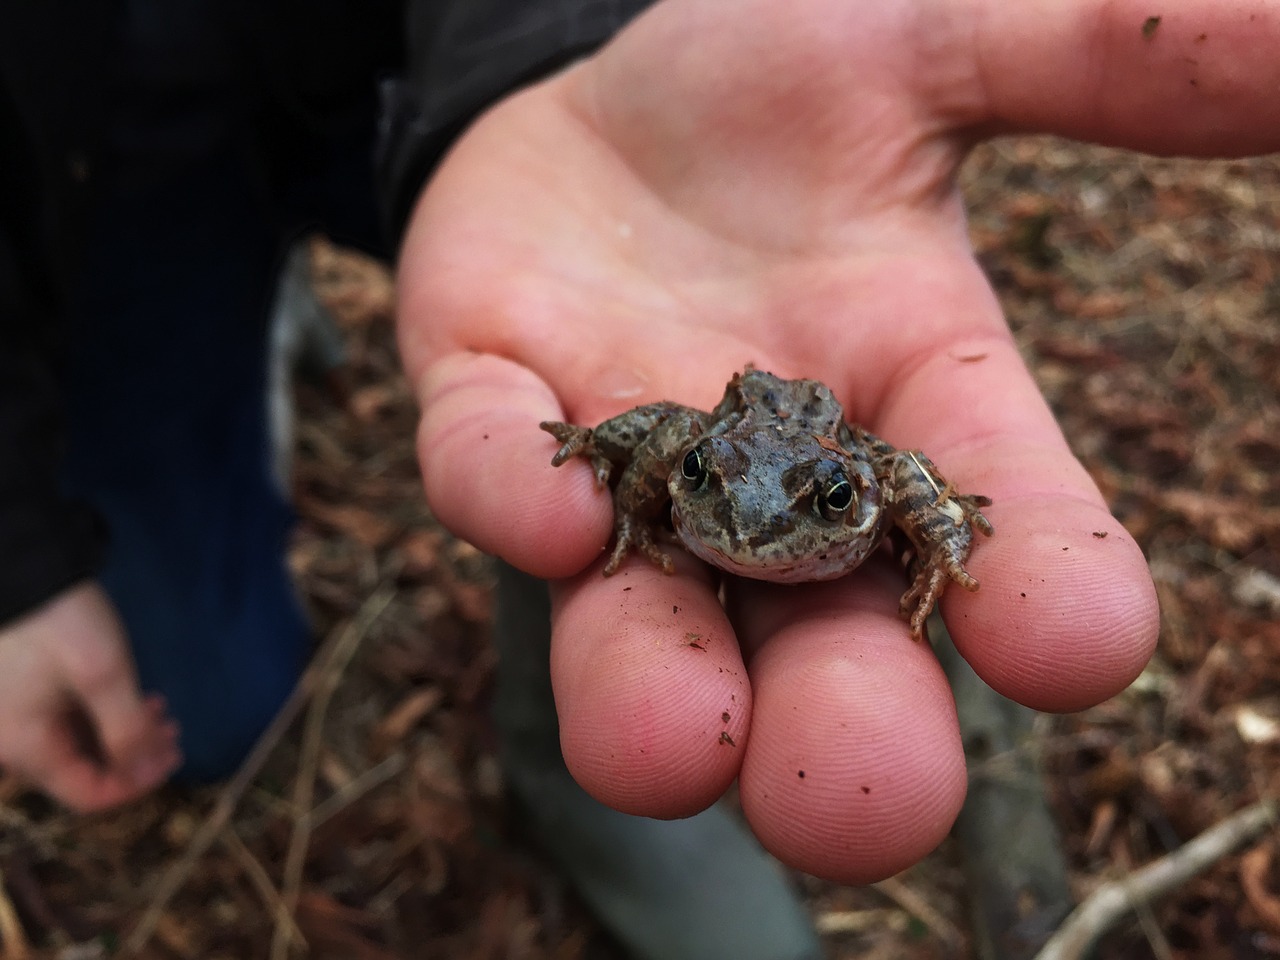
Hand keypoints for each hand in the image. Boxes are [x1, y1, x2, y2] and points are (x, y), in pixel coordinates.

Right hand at [0, 582, 180, 810]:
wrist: (25, 568)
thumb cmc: (60, 623)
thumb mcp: (103, 676)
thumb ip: (127, 731)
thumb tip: (145, 774)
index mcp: (26, 747)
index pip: (87, 795)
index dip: (136, 784)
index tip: (173, 758)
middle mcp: (17, 741)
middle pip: (86, 771)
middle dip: (136, 756)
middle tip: (175, 729)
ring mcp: (23, 716)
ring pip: (83, 745)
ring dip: (127, 734)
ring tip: (162, 709)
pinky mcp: (31, 693)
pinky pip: (73, 722)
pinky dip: (108, 717)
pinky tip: (138, 699)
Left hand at [396, 0, 1279, 881]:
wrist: (600, 100)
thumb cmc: (774, 90)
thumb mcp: (934, 46)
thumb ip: (1096, 54)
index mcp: (905, 400)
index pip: (992, 520)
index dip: (1040, 588)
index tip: (1081, 647)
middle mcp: (769, 477)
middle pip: (817, 640)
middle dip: (844, 726)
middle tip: (868, 804)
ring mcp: (621, 458)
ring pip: (643, 620)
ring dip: (654, 694)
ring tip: (674, 754)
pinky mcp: (490, 404)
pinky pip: (489, 469)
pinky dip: (509, 498)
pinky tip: (547, 517)